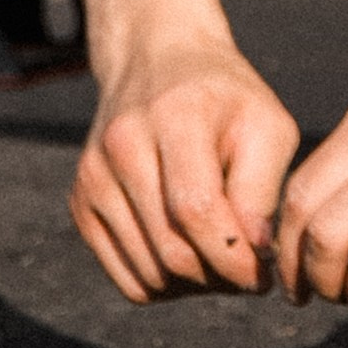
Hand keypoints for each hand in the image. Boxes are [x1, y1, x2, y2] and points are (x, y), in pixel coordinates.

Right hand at [72, 35, 300, 303]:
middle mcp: (122, 145)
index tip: (265, 272)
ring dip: (195, 285)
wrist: (157, 61)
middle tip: (251, 273)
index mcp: (174, 117)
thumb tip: (256, 254)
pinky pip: (128, 279)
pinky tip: (191, 256)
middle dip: (221, 277)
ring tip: (223, 259)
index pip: (196, 211)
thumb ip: (263, 189)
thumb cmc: (225, 100)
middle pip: (171, 250)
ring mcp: (94, 176)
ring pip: (149, 274)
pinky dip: (165, 284)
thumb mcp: (266, 125)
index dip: (236, 256)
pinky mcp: (81, 203)